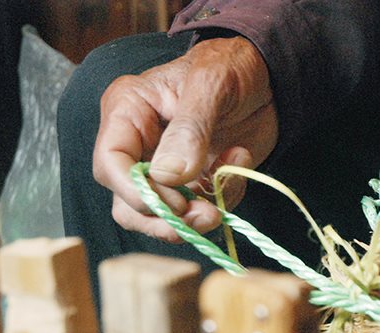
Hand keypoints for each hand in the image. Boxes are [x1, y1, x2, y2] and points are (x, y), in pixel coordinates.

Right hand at [93, 36, 278, 241]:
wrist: (268, 77)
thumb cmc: (231, 66)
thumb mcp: (211, 84)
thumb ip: (190, 129)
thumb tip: (168, 176)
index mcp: (128, 112)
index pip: (111, 164)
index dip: (136, 192)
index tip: (174, 203)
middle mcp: (140, 146)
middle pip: (129, 204)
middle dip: (165, 219)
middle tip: (204, 216)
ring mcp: (167, 170)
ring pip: (161, 217)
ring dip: (195, 219)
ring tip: (223, 198)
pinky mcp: (196, 183)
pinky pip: (201, 210)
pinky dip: (224, 198)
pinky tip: (240, 160)